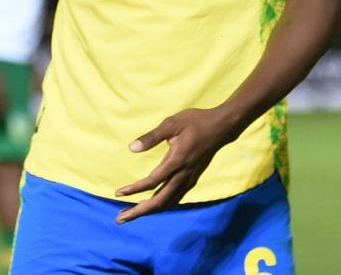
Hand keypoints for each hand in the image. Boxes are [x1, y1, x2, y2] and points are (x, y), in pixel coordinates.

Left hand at [113, 107, 236, 223]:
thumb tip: (132, 148)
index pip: (153, 181)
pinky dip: (163, 205)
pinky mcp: (193, 178)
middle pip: (161, 201)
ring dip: (150, 210)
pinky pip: (176, 197)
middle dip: (140, 211)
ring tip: (131, 215)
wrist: (221, 128)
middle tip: (120, 219)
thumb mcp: (171, 124)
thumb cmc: (195, 122)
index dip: (135, 189)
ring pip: (169, 202)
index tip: (118, 193)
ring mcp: (190, 178)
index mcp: (177, 161)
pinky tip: (153, 206)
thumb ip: (152, 137)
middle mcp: (184, 174)